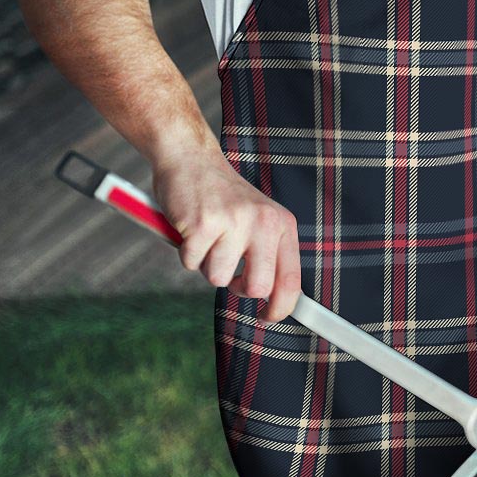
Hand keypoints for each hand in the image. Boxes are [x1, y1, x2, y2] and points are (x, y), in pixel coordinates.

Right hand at [152, 151, 301, 322]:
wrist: (191, 158)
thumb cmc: (223, 197)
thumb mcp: (258, 220)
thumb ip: (268, 255)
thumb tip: (275, 301)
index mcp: (282, 224)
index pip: (291, 280)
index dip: (281, 308)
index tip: (267, 317)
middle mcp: (263, 222)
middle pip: (257, 287)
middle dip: (237, 288)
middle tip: (228, 270)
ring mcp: (234, 222)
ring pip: (218, 278)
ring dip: (206, 264)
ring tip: (208, 236)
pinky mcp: (203, 224)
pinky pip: (191, 263)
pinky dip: (186, 252)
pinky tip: (191, 228)